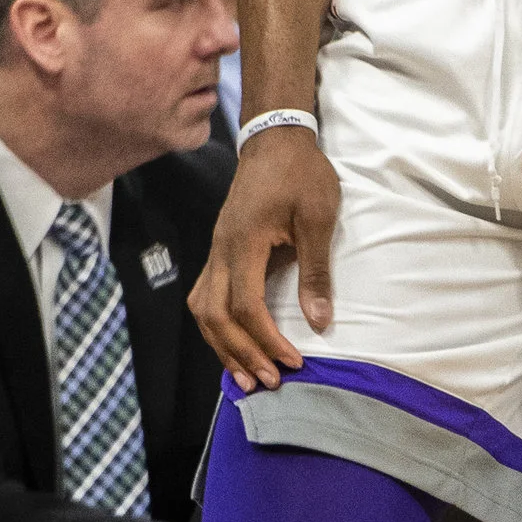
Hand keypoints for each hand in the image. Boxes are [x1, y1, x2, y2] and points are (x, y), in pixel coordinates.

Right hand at [191, 124, 340, 388]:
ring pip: (202, 310)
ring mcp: (216, 250)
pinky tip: (235, 345)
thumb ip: (316, 271)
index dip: (267, 340)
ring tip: (247, 377)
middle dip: (240, 354)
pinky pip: (206, 297)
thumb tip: (319, 321)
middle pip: (214, 316)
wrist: (276, 139)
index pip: (245, 306)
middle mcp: (221, 250)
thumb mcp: (318, 218)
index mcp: (243, 243)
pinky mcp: (220, 250)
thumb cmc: (301, 174)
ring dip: (223, 346)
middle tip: (270, 382)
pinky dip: (218, 327)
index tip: (293, 361)